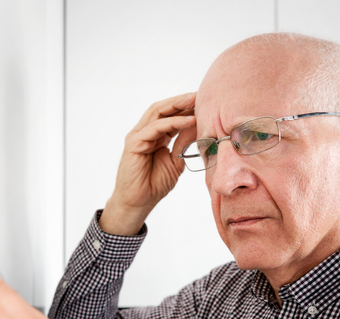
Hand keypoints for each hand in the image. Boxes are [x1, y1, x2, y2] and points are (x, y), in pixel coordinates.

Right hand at [100, 92, 196, 234]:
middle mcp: (144, 132)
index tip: (205, 102)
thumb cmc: (154, 184)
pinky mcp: (134, 143)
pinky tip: (189, 120)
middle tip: (201, 94)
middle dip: (182, 100)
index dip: (186, 107)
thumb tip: (199, 125)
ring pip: (157, 113)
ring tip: (195, 101)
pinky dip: (172, 122)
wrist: (139, 202)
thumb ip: (184, 142)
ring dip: (178, 105)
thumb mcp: (176, 160)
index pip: (170, 115)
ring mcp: (138, 136)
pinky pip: (155, 128)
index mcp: (155, 136)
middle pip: (163, 108)